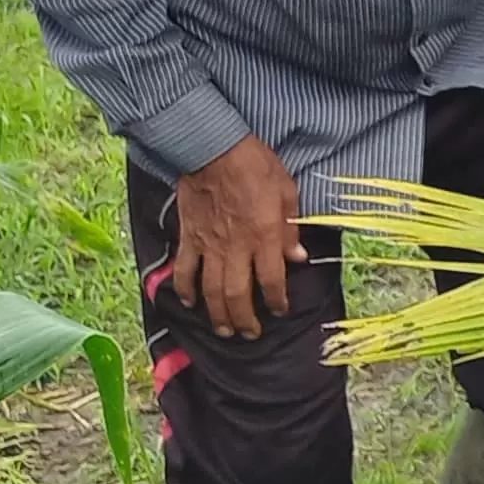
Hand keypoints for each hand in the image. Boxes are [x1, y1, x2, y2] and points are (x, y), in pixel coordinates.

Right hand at [165, 134, 301, 340]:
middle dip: (245, 319)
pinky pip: (184, 270)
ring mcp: (209, 245)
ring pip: (211, 290)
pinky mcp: (189, 237)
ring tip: (224, 330)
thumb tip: (298, 256)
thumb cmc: (254, 164)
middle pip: (238, 294)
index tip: (279, 310)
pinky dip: (185, 289)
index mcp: (264, 236)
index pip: (272, 280)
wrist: (213, 148)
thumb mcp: (287, 190)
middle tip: (249, 334)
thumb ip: (291, 227)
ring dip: (217, 314)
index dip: (276, 301)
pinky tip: (190, 302)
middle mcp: (236, 247)